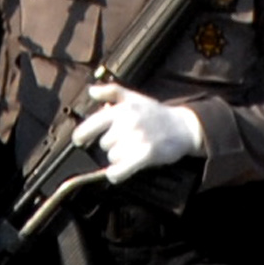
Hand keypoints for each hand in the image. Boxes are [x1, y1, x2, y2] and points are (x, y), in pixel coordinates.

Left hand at [69, 83, 204, 183]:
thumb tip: (91, 90)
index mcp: (122, 109)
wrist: (184, 126)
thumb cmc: (156, 113)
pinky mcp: (146, 154)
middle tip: (127, 141)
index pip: (93, 123)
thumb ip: (112, 92)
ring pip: (113, 158)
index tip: (79, 140)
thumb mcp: (135, 97)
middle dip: (113, 145)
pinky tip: (117, 173)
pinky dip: (117, 174)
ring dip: (120, 158)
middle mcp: (128, 122)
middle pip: (104, 144)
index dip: (82, 134)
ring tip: (133, 151)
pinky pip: (120, 170)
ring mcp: (137, 138)